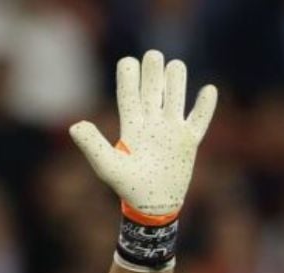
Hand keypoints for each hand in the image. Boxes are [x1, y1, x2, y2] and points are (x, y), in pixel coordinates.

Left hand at [69, 50, 216, 219]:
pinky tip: (208, 90)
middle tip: (153, 55)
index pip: (129, 96)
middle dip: (153, 73)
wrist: (152, 206)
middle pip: (153, 92)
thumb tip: (75, 125)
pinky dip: (205, 106)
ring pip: (175, 99)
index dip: (129, 78)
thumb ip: (92, 145)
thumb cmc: (127, 186)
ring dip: (176, 82)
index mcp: (132, 128)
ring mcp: (171, 132)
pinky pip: (199, 120)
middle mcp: (152, 125)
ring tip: (175, 65)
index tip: (128, 60)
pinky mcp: (189, 142)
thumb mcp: (107, 165)